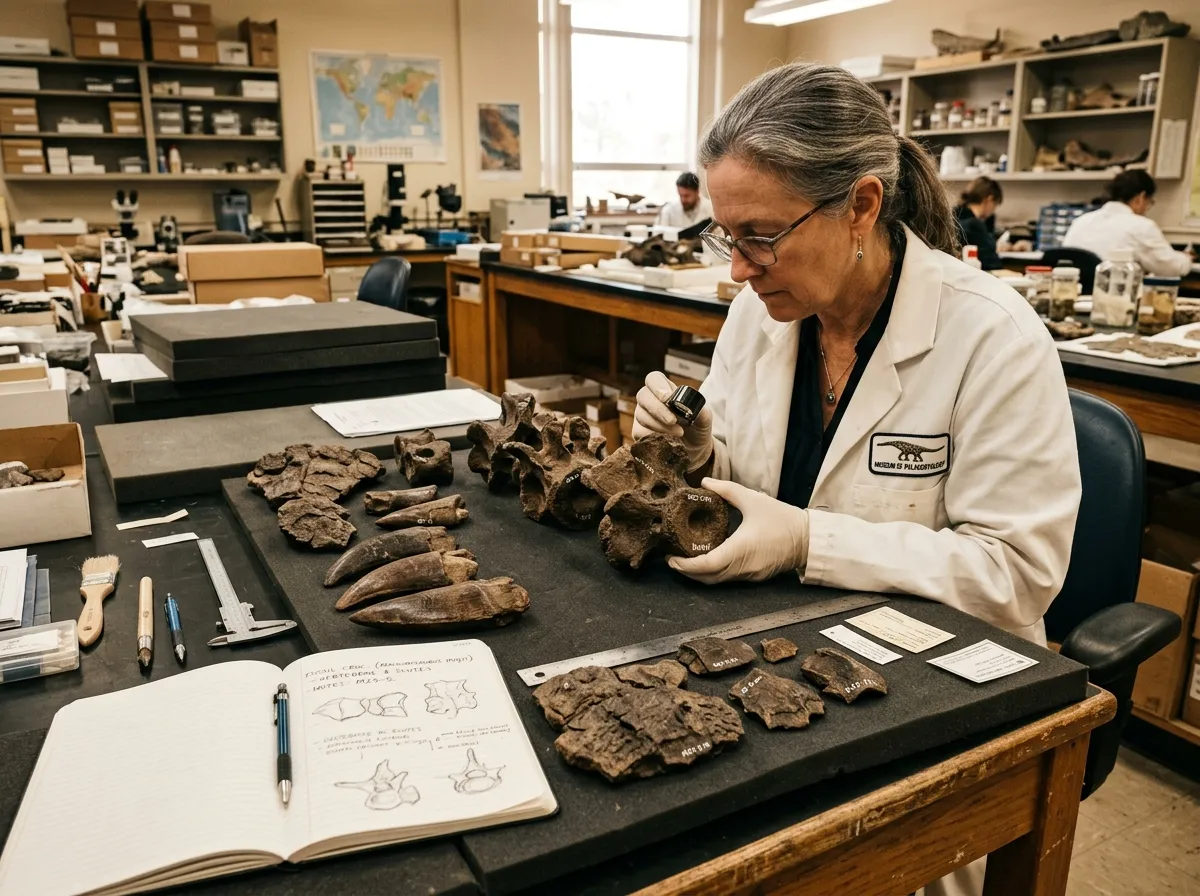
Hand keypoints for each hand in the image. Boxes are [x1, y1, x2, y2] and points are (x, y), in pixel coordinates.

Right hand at [633, 371, 712, 471]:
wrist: (694, 448)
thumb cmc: (696, 427)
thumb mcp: (704, 418)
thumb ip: (701, 411)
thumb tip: (695, 408)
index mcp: (664, 389)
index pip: (653, 379)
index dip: (658, 386)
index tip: (668, 398)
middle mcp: (650, 400)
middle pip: (643, 396)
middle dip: (658, 409)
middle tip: (673, 420)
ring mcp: (642, 415)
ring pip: (641, 415)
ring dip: (659, 425)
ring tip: (678, 433)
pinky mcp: (639, 432)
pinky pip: (639, 432)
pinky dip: (653, 436)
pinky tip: (667, 440)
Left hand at [669, 478, 808, 583]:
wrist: (808, 538)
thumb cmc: (782, 518)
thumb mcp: (753, 499)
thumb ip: (727, 490)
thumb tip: (705, 482)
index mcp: (740, 549)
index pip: (706, 565)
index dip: (685, 565)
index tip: (671, 558)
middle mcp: (743, 567)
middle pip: (707, 578)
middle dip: (687, 572)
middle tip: (672, 559)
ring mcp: (749, 575)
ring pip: (717, 581)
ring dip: (699, 575)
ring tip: (684, 561)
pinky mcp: (755, 577)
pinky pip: (728, 579)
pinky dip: (713, 574)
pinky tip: (706, 562)